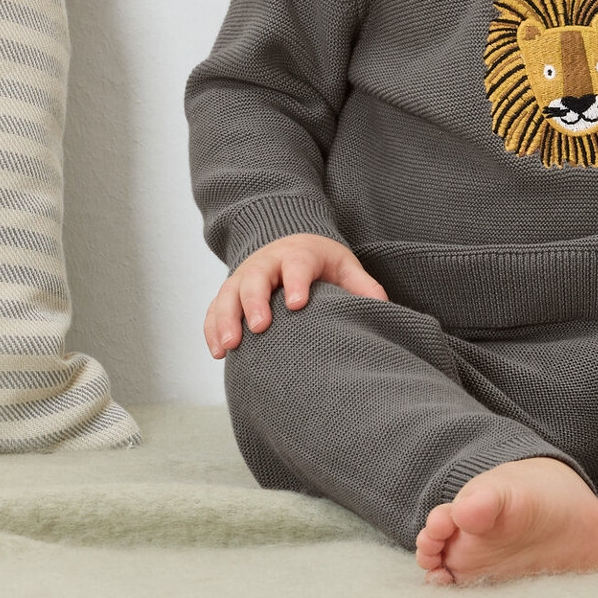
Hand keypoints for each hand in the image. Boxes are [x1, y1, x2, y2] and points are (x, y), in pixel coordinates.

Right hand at [203, 233, 387, 359]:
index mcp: (298, 255)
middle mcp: (266, 263)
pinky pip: (215, 309)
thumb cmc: (320, 263)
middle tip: (259, 327)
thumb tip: (384, 308)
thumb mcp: (344, 266)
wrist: (288, 244)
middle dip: (255, 302)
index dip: (296, 282)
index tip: (298, 304)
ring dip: (226, 319)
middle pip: (256, 278)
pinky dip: (212, 328)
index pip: (296, 265)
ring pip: (228, 294)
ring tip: (229, 346)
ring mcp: (244, 277)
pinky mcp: (230, 293)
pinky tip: (217, 352)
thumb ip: (363, 286)